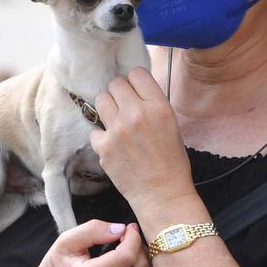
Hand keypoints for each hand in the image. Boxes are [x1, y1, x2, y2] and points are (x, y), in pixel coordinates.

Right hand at [30, 220, 153, 266]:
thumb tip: (121, 229)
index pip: (126, 257)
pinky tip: (127, 263)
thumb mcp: (66, 242)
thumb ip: (93, 230)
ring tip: (128, 248)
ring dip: (142, 259)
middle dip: (140, 247)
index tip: (129, 228)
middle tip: (129, 236)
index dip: (133, 238)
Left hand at [91, 67, 198, 225]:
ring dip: (107, 108)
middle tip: (124, 107)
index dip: (135, 81)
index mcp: (159, 106)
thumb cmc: (171, 160)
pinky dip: (102, 135)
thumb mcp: (171, 124)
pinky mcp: (103, 146)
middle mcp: (137, 113)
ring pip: (101, 99)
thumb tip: (134, 90)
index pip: (137, 73)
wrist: (162, 193)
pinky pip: (94, 129)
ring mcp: (117, 129)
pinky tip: (113, 144)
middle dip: (119, 93)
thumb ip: (152, 104)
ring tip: (116, 121)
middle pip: (116, 83)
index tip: (136, 91)